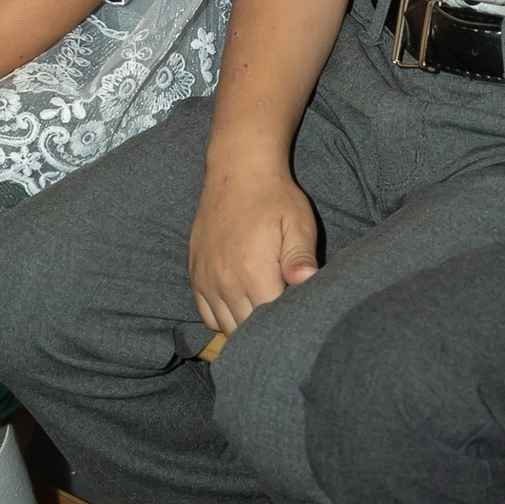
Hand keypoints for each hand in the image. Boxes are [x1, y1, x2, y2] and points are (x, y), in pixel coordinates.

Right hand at [187, 161, 319, 337]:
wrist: (236, 172)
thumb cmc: (274, 198)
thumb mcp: (297, 222)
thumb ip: (300, 256)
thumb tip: (308, 282)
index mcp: (254, 272)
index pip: (273, 322)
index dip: (289, 322)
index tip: (299, 313)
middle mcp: (226, 282)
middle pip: (249, 330)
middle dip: (268, 328)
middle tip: (285, 311)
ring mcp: (207, 280)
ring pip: (227, 327)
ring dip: (246, 326)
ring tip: (264, 309)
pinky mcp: (196, 276)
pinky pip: (207, 316)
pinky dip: (223, 319)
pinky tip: (241, 306)